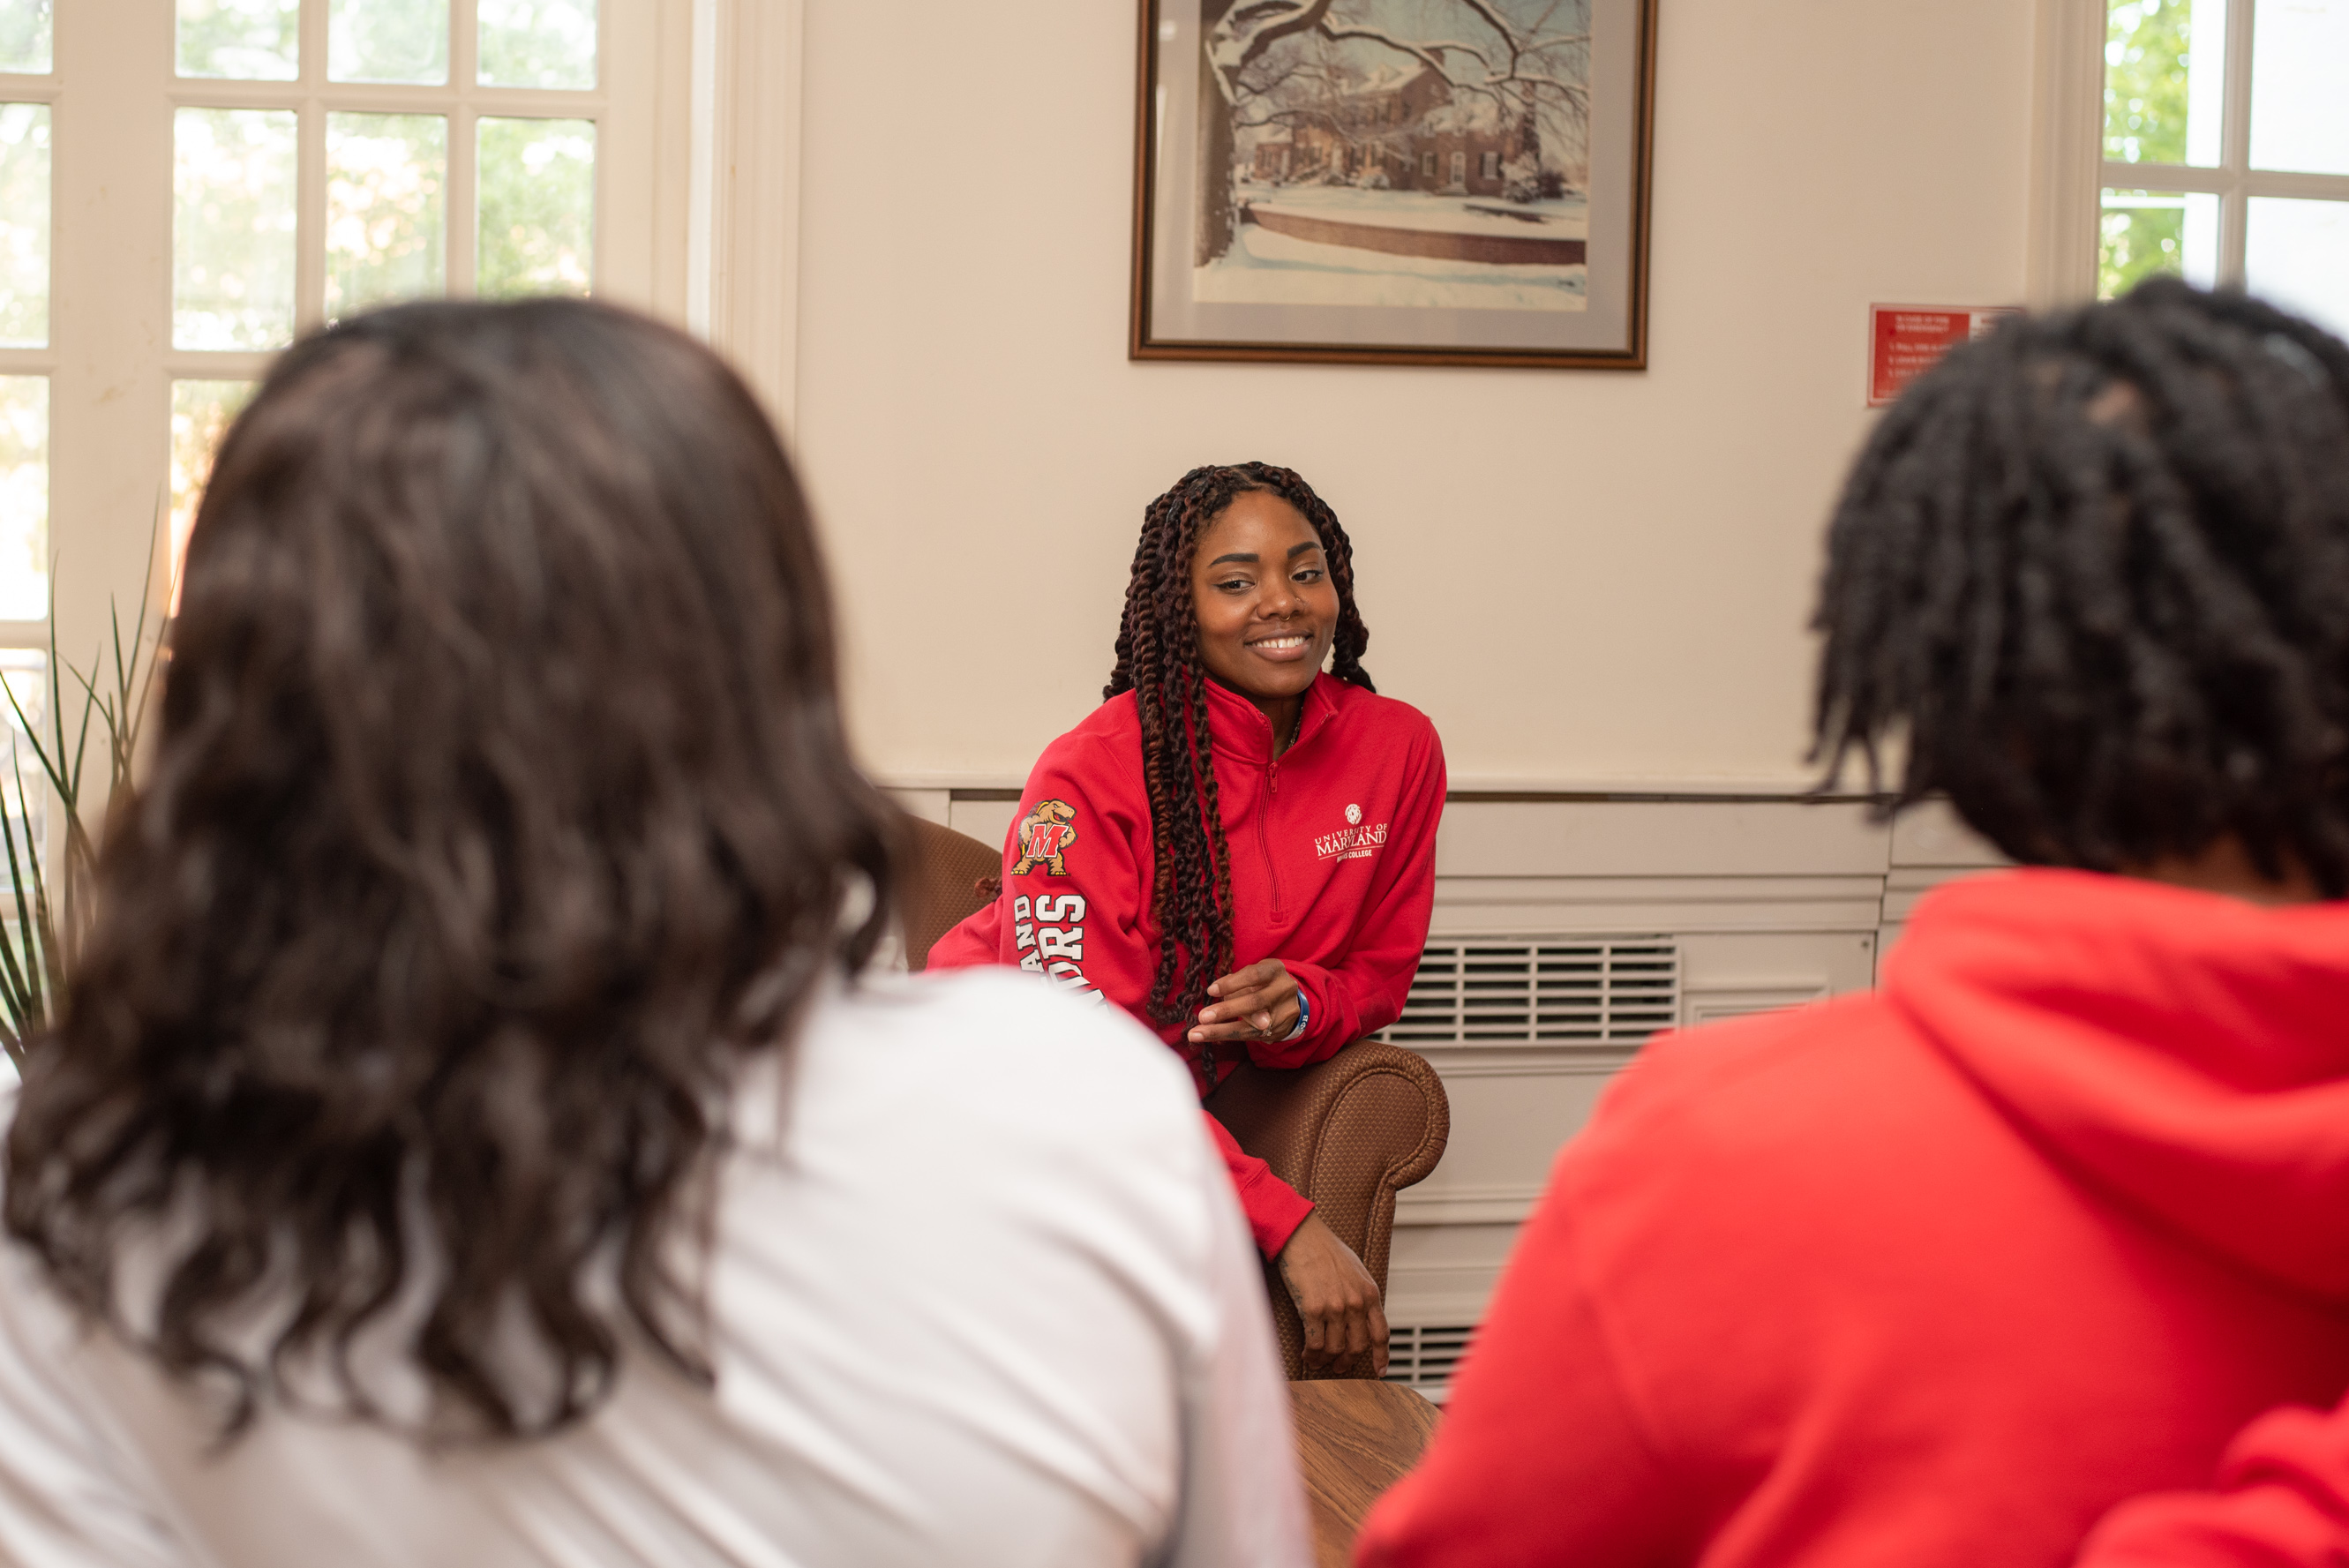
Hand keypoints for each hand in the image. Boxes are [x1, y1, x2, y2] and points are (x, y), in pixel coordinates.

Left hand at [1189, 959, 1299, 1044]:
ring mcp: (1284, 1013)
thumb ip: (1236, 981)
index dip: (1232, 984)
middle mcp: (1283, 990)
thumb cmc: (1263, 982)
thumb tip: (1216, 991)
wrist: (1292, 1002)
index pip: (1254, 975)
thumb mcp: (1254, 973)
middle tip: (1203, 1016)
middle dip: (1227, 1011)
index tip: (1211, 991)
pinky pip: (1250, 1036)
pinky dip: (1225, 1036)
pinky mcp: (1278, 1031)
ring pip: (1251, 1025)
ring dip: (1220, 1030)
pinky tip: (1207, 1037)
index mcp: (1275, 970)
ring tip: (1197, 1034)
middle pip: (1255, 1002)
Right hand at [1276, 1213, 1388, 1374]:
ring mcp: (1334, 1307)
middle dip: (1348, 1361)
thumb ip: (1362, 1295)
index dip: (1381, 1356)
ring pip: (1335, 1349)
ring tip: (1318, 1360)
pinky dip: (1312, 1354)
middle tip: (1339, 1366)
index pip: (1381, 1334)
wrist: (1302, 1236)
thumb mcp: (1356, 1271)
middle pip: (1357, 1346)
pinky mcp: (1312, 1309)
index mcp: (1369, 1293)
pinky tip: (1307, 1354)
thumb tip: (1361, 1318)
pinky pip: (1315, 1343)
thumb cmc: (1326, 1249)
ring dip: (1326, 1360)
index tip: (1379, 1370)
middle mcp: (1355, 1303)